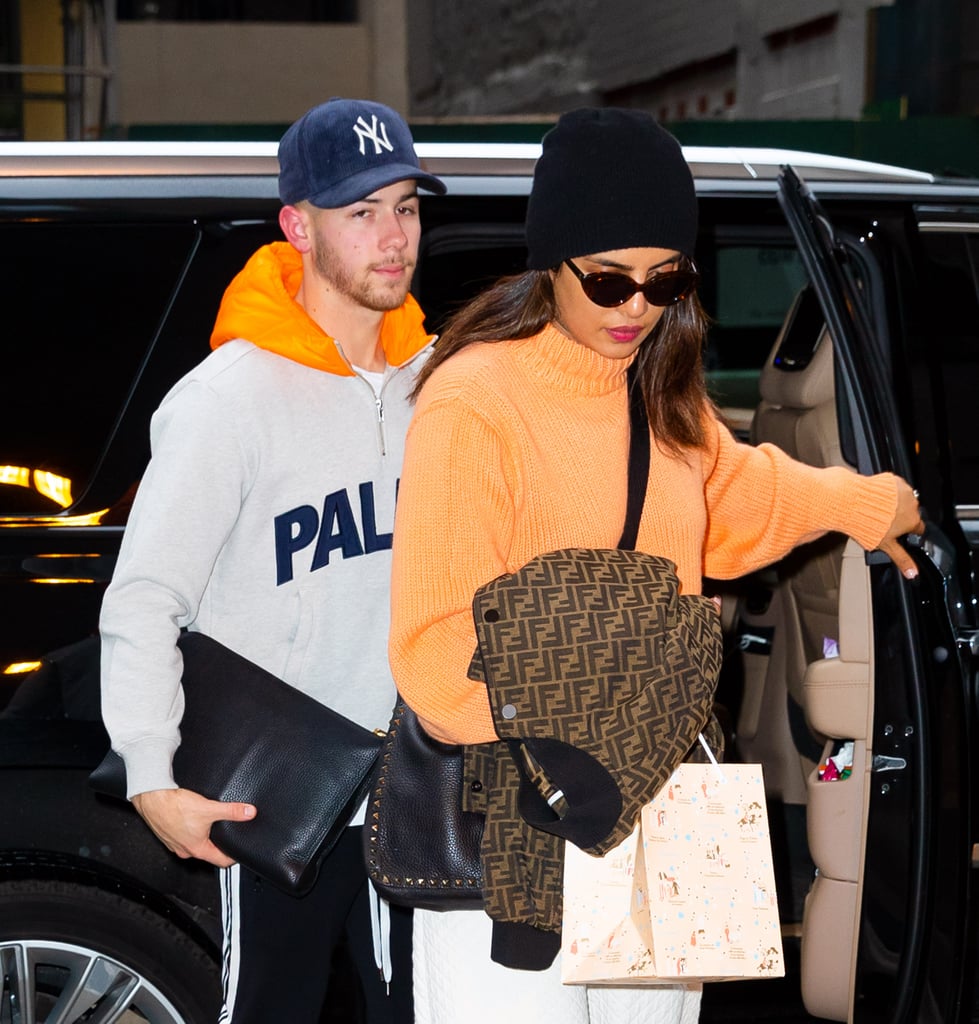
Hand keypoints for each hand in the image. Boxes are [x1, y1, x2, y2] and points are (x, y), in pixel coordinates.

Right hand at [132, 787, 255, 867]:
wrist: (153, 798)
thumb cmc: (175, 807)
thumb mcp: (209, 808)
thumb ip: (232, 811)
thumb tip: (249, 812)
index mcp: (197, 849)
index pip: (221, 861)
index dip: (233, 856)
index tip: (239, 851)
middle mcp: (184, 850)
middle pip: (208, 852)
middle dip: (219, 844)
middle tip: (229, 836)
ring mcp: (174, 843)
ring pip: (195, 843)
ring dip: (204, 836)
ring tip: (211, 825)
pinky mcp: (168, 833)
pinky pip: (183, 835)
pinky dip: (191, 830)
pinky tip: (193, 819)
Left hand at [876, 479, 924, 579]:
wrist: (854, 502)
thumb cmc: (868, 523)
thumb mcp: (886, 546)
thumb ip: (902, 560)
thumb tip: (912, 574)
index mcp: (913, 521)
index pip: (918, 529)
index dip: (909, 533)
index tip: (901, 533)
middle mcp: (912, 505)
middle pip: (910, 513)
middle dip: (900, 518)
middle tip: (884, 523)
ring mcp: (903, 491)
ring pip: (902, 500)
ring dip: (894, 505)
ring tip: (878, 511)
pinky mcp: (893, 481)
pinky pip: (894, 487)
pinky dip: (888, 492)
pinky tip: (877, 498)